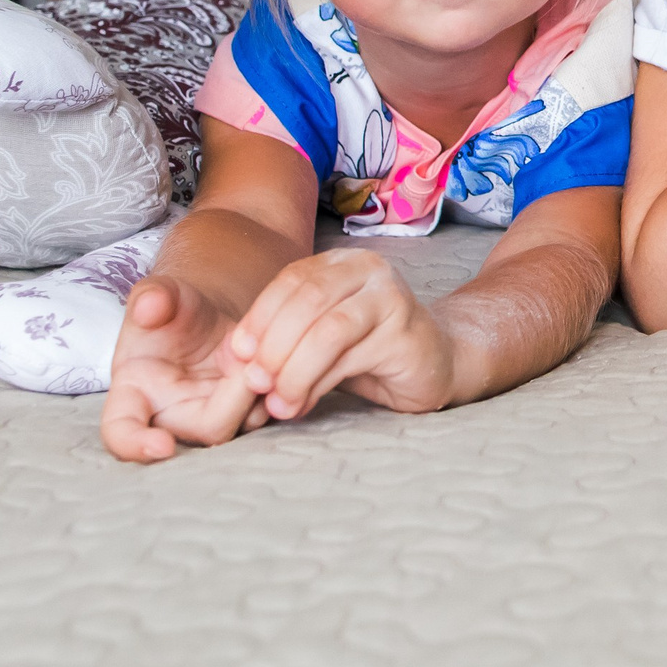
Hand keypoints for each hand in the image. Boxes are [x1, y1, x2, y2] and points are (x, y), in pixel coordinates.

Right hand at [99, 276, 266, 462]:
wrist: (202, 315)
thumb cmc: (170, 310)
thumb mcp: (160, 294)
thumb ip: (152, 297)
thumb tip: (149, 306)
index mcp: (133, 394)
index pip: (121, 432)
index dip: (135, 445)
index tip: (162, 447)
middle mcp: (171, 417)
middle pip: (207, 428)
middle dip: (234, 395)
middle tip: (243, 357)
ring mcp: (212, 419)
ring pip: (245, 423)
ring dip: (258, 386)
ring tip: (250, 349)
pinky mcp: (244, 414)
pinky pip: (269, 409)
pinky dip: (276, 382)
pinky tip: (266, 355)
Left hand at [225, 248, 469, 421]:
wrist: (433, 364)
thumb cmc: (367, 351)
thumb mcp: (317, 340)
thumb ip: (282, 342)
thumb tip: (233, 360)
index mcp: (342, 263)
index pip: (291, 279)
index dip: (259, 316)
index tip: (237, 355)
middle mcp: (369, 269)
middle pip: (307, 299)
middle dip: (274, 345)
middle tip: (255, 384)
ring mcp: (391, 297)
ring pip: (328, 329)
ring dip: (294, 370)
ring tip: (278, 402)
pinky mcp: (405, 332)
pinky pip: (351, 356)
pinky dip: (318, 383)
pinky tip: (302, 404)